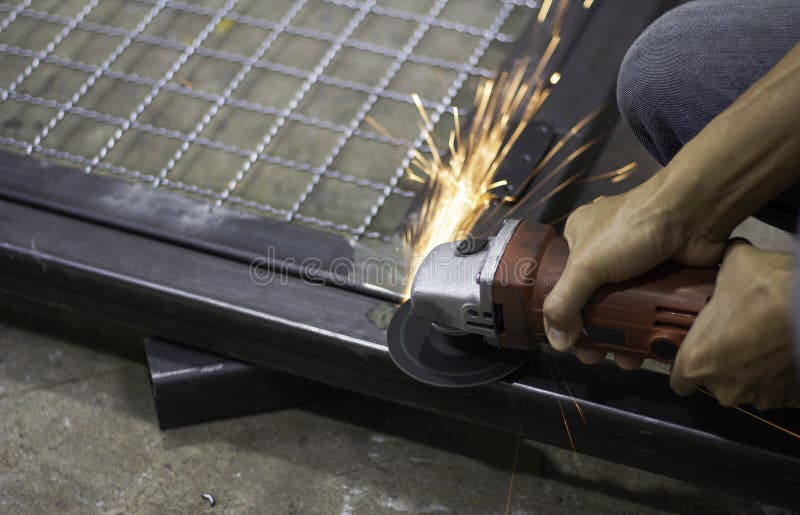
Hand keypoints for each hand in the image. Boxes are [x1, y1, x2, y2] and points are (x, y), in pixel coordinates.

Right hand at [542, 175, 726, 368]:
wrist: (693, 214)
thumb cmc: (631, 229)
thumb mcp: (586, 265)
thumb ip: (565, 303)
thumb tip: (558, 343)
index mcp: (579, 238)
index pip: (561, 281)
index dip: (564, 311)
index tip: (569, 339)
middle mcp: (605, 252)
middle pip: (592, 301)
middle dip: (594, 332)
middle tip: (596, 356)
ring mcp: (636, 266)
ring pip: (623, 310)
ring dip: (622, 337)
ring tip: (625, 360)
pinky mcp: (663, 278)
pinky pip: (649, 310)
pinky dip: (647, 331)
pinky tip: (647, 350)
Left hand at [670, 242, 798, 409]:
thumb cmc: (766, 289)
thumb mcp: (734, 265)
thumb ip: (722, 267)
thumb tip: (730, 252)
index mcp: (697, 362)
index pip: (679, 380)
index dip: (688, 367)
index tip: (698, 352)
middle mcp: (724, 388)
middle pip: (715, 384)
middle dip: (723, 365)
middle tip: (737, 339)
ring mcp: (758, 397)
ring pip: (748, 389)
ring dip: (753, 372)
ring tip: (765, 344)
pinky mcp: (788, 400)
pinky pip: (778, 391)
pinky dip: (780, 378)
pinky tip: (784, 354)